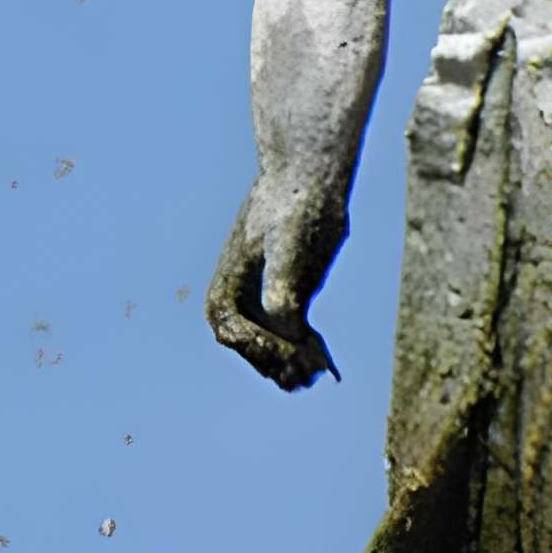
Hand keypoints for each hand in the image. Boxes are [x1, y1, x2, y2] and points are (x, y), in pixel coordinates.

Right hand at [204, 177, 343, 391]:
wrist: (307, 180)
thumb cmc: (293, 209)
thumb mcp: (289, 248)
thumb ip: (282, 289)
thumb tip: (288, 329)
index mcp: (223, 290)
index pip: (235, 334)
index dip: (263, 349)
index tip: (296, 350)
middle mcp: (236, 304)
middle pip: (254, 350)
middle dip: (282, 362)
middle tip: (312, 371)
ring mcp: (261, 306)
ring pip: (273, 350)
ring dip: (294, 365)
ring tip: (319, 372)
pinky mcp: (285, 302)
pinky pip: (292, 338)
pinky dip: (307, 352)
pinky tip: (328, 363)